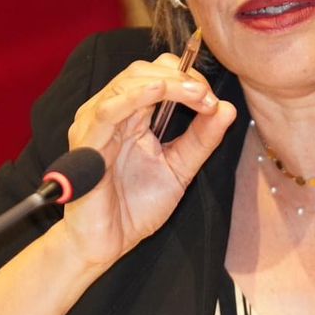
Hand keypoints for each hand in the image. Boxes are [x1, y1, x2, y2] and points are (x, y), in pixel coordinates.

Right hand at [59, 52, 235, 269]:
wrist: (106, 243)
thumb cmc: (134, 207)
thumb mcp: (179, 169)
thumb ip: (201, 140)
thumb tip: (227, 108)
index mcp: (132, 116)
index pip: (157, 76)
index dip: (187, 78)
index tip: (213, 99)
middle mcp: (111, 113)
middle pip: (142, 71)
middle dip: (181, 77)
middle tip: (207, 96)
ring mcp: (95, 124)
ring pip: (127, 82)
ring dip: (167, 83)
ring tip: (196, 93)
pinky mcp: (87, 141)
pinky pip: (109, 109)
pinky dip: (135, 96)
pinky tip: (158, 90)